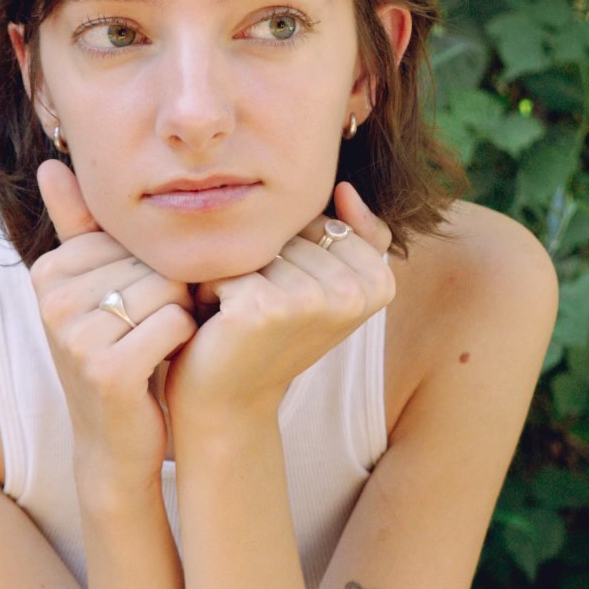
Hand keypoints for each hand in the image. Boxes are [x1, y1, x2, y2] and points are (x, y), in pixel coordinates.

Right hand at [31, 159, 196, 496]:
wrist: (117, 444)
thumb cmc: (118, 355)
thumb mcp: (96, 289)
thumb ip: (77, 225)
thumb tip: (52, 163)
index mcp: (48, 271)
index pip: (132, 237)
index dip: (153, 270)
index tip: (134, 308)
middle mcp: (53, 300)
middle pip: (152, 260)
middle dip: (169, 293)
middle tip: (148, 332)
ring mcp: (76, 336)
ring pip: (168, 289)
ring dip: (178, 317)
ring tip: (154, 346)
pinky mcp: (107, 370)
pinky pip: (175, 322)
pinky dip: (183, 341)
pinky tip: (163, 363)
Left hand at [167, 182, 395, 443]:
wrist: (227, 401)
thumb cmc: (270, 335)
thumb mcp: (323, 284)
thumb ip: (352, 236)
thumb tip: (345, 188)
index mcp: (378, 284)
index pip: (328, 222)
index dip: (298, 254)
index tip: (294, 299)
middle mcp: (352, 293)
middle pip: (293, 230)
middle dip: (266, 261)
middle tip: (264, 311)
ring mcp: (312, 301)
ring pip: (260, 244)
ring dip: (236, 272)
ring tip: (240, 314)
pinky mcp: (266, 308)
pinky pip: (228, 263)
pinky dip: (209, 287)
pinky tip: (218, 322)